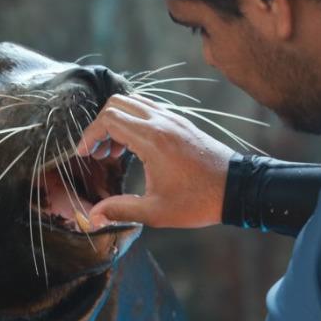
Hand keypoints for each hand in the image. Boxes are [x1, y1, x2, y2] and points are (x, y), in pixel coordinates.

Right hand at [74, 94, 234, 228]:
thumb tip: (93, 216)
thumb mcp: (155, 212)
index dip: (89, 135)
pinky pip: (149, 110)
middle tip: (97, 152)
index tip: (83, 154)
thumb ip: (120, 210)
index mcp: (152, 140)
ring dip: (118, 122)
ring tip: (114, 152)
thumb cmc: (198, 201)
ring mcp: (174, 119)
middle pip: (117, 103)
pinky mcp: (182, 123)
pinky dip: (134, 122)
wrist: (237, 189)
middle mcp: (162, 122)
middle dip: (100, 125)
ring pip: (134, 103)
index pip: (109, 120)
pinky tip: (135, 149)